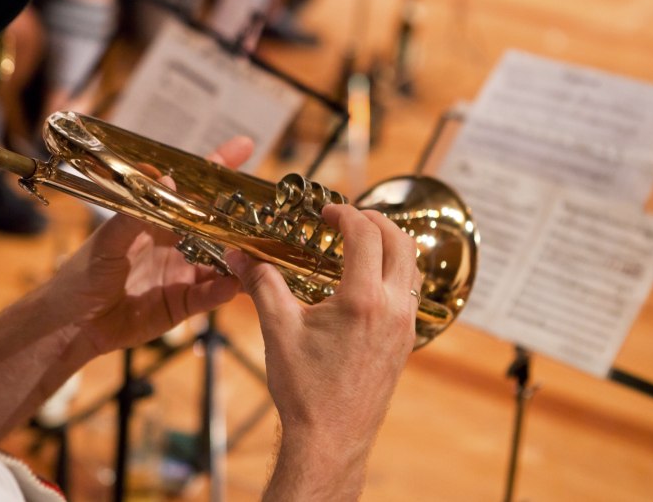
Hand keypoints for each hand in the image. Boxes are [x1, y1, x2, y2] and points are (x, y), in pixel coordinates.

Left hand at [41, 136, 252, 352]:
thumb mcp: (107, 240)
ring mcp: (182, 273)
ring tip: (265, 251)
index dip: (218, 167)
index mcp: (157, 220)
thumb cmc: (82, 275)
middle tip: (272, 211)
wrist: (71, 323)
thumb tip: (169, 181)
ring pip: (223, 261)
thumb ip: (136, 214)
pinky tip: (236, 284)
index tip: (244, 146)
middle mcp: (176, 243)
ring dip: (242, 257)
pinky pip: (210, 295)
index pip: (192, 188)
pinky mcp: (183, 304)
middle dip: (244, 216)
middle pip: (218, 224)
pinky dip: (224, 290)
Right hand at [226, 205, 419, 497]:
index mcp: (362, 299)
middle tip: (350, 217)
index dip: (346, 214)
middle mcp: (392, 308)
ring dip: (392, 245)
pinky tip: (369, 281)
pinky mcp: (406, 342)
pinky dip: (396, 272)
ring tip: (363, 242)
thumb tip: (239, 257)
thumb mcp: (279, 329)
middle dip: (377, 220)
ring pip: (412, 268)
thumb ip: (262, 284)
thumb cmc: (305, 390)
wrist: (330, 439)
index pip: (366, 235)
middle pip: (401, 242)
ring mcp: (404, 326)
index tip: (327, 212)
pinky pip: (411, 293)